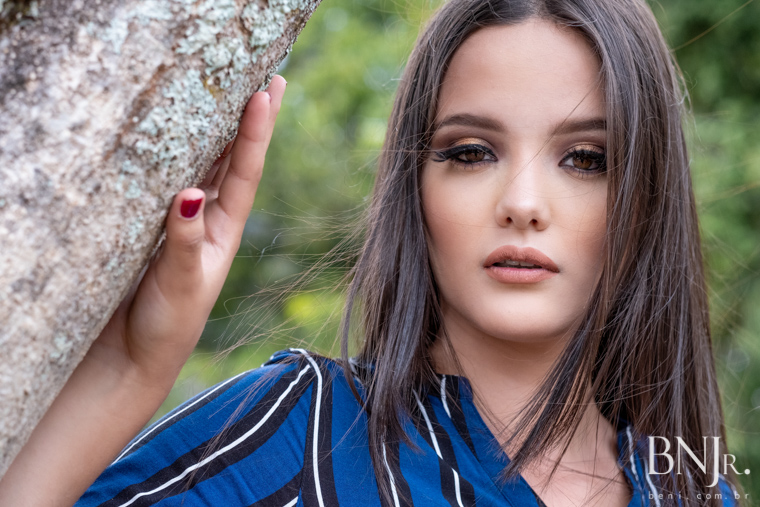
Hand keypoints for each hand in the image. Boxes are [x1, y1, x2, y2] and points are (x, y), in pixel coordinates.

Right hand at [92, 75, 286, 381]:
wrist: (138, 354)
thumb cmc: (167, 325)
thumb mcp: (181, 282)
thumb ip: (182, 239)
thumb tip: (188, 193)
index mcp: (225, 229)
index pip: (245, 171)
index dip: (255, 132)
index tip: (266, 93)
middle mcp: (210, 217)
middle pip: (234, 158)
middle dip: (251, 119)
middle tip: (269, 77)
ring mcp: (186, 219)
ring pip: (209, 164)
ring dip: (224, 128)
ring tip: (240, 89)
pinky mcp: (157, 224)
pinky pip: (175, 176)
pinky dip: (185, 150)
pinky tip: (186, 128)